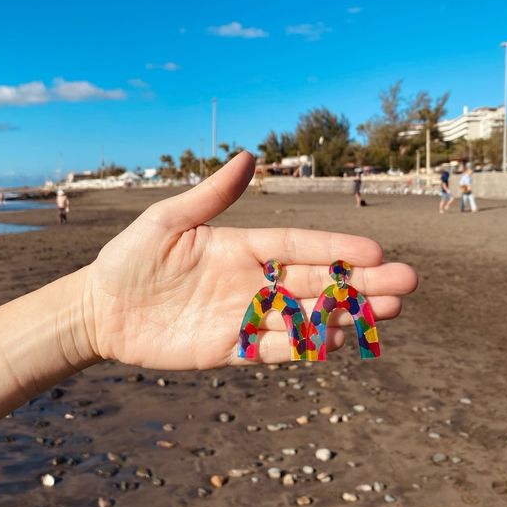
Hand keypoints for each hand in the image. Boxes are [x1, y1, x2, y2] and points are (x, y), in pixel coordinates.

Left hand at [83, 152, 416, 369]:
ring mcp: (243, 316)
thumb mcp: (166, 221)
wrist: (100, 311)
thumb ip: (210, 197)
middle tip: (407, 284)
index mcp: (239, 246)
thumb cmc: (128, 258)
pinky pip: (275, 350)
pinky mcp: (229, 349)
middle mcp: (250, 281)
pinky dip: (306, 348)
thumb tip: (250, 156)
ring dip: (347, 315)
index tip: (375, 250)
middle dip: (360, 283)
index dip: (335, 249)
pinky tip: (340, 342)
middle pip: (315, 282)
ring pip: (305, 316)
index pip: (298, 246)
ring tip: (389, 313)